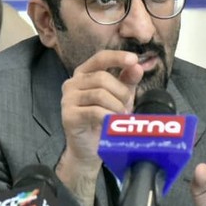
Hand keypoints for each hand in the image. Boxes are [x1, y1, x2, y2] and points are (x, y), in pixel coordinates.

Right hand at [56, 50, 142, 205]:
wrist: (89, 148)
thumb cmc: (104, 119)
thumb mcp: (120, 96)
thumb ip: (127, 80)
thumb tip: (137, 66)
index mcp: (83, 74)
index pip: (100, 58)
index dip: (117, 57)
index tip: (134, 59)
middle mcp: (72, 83)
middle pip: (102, 77)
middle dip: (121, 92)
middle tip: (128, 107)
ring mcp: (68, 99)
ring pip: (99, 94)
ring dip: (116, 106)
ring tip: (121, 117)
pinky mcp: (69, 116)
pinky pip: (95, 111)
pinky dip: (109, 117)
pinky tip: (112, 123)